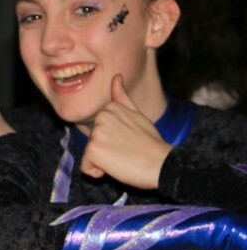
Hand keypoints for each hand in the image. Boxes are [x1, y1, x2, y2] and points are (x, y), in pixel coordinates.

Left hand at [79, 74, 170, 188]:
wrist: (162, 164)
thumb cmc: (151, 143)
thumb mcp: (138, 116)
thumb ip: (122, 98)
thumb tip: (116, 76)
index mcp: (109, 108)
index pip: (98, 131)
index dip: (112, 140)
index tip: (128, 141)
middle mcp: (101, 117)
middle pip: (92, 142)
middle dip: (106, 150)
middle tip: (127, 150)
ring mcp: (96, 133)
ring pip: (89, 154)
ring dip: (103, 161)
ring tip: (123, 158)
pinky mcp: (93, 150)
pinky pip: (86, 168)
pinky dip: (98, 173)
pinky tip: (116, 167)